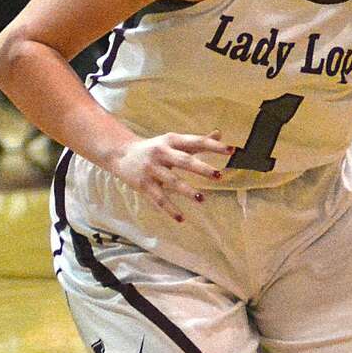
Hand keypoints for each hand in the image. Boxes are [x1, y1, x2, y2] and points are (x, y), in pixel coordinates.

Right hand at [109, 131, 232, 221]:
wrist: (121, 154)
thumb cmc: (153, 148)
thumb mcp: (172, 141)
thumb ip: (195, 141)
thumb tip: (219, 133)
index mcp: (171, 140)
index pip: (195, 141)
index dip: (213, 145)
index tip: (231, 151)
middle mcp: (161, 153)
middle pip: (183, 160)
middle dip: (201, 168)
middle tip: (218, 176)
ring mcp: (151, 169)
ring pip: (171, 181)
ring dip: (187, 190)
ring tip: (202, 199)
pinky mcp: (143, 185)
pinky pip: (158, 199)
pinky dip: (169, 210)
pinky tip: (181, 218)